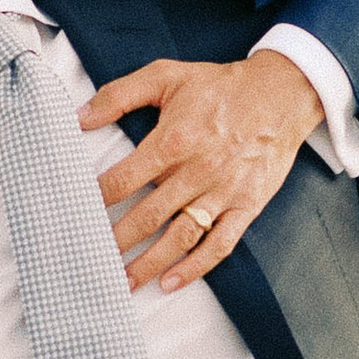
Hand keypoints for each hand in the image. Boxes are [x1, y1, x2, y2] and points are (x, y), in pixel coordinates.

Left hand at [80, 48, 321, 289]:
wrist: (280, 93)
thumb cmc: (220, 86)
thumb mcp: (166, 76)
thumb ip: (119, 95)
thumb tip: (79, 116)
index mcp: (174, 140)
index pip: (124, 179)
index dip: (97, 199)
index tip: (77, 213)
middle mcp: (197, 171)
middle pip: (148, 216)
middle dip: (117, 240)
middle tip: (92, 257)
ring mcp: (224, 192)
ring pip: (180, 236)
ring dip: (149, 263)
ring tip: (124, 282)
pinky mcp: (247, 206)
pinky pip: (219, 244)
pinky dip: (195, 267)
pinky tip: (171, 282)